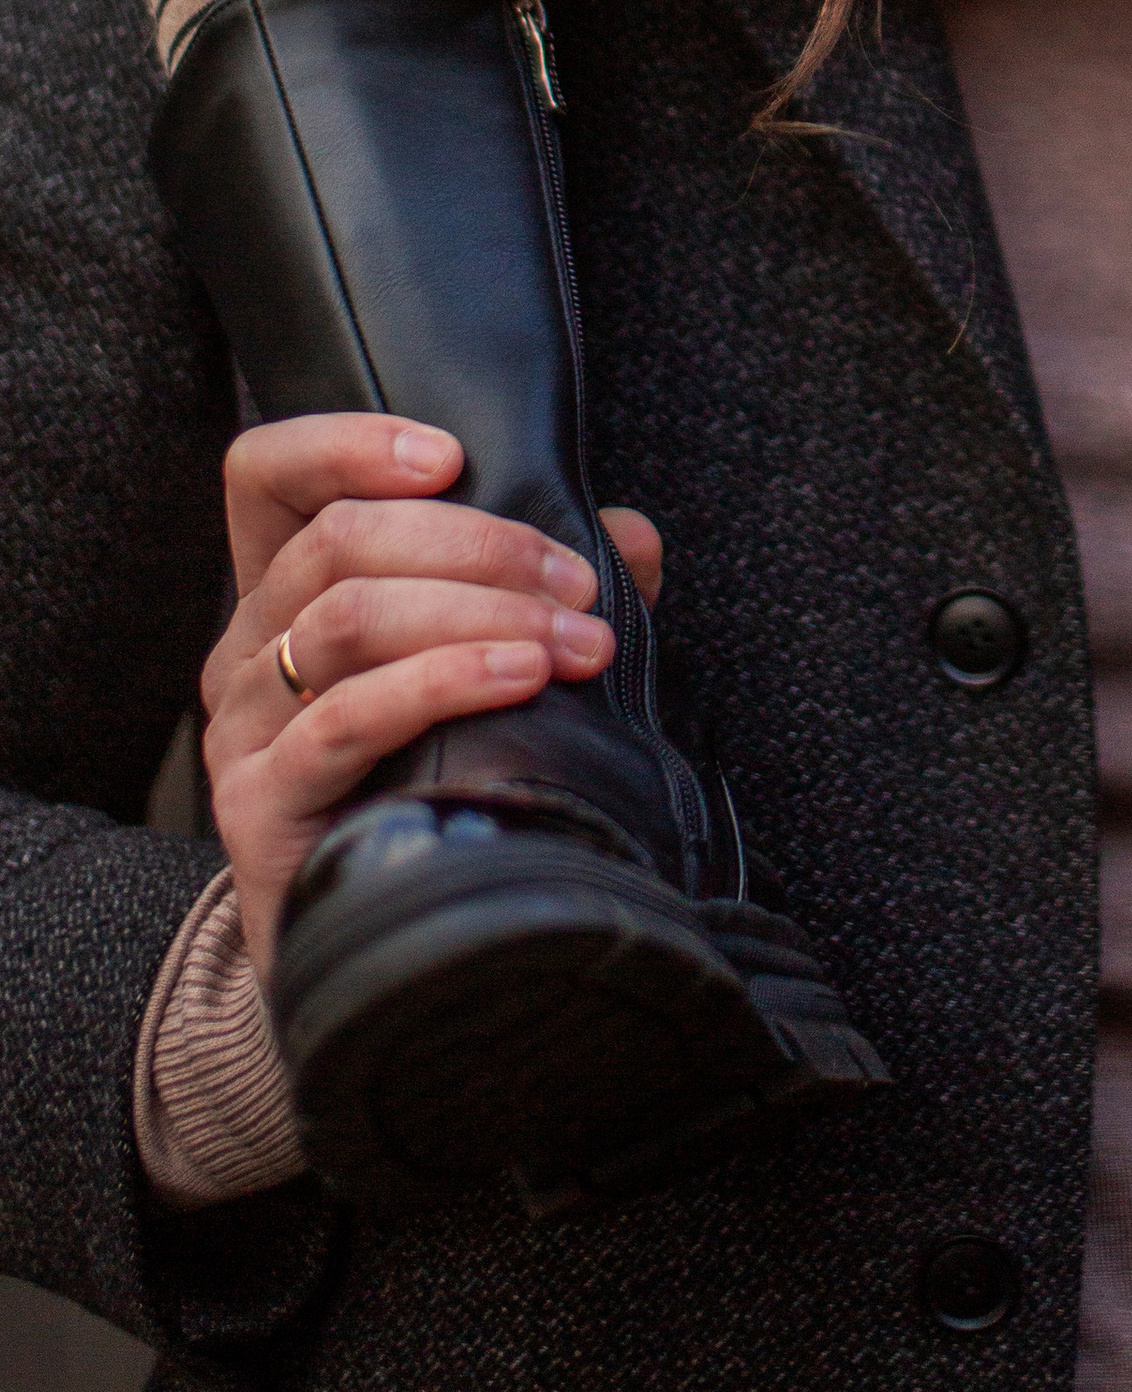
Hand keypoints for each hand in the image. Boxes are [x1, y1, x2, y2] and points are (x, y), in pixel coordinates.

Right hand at [200, 412, 663, 982]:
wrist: (384, 950)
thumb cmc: (436, 781)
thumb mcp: (492, 664)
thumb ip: (549, 592)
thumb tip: (630, 539)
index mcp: (287, 593)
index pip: (269, 474)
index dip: (347, 442)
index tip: (452, 454)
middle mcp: (246, 649)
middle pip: (338, 539)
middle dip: (478, 545)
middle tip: (577, 585)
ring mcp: (242, 729)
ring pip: (346, 616)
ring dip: (481, 611)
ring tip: (574, 641)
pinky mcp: (259, 806)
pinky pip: (345, 717)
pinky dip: (445, 680)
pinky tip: (520, 678)